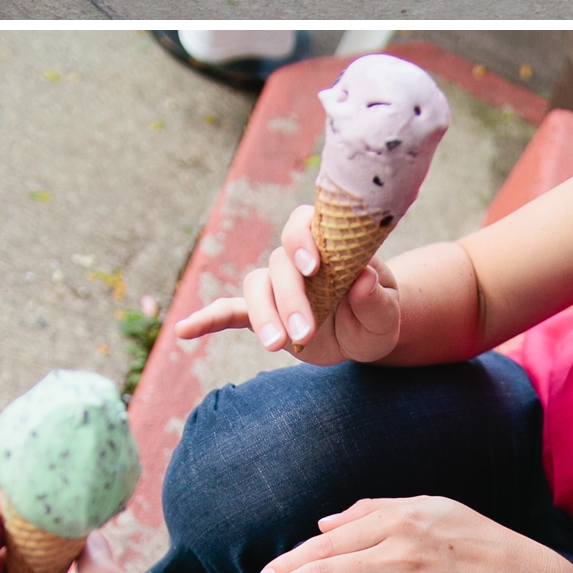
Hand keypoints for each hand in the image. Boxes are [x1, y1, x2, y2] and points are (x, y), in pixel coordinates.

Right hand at [185, 202, 403, 365]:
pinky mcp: (264, 314)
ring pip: (256, 286)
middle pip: (279, 264)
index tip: (313, 269)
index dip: (303, 240)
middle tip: (306, 335)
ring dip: (264, 315)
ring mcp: (277, 286)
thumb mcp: (388, 312)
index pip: (305, 225)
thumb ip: (378, 298)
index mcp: (328, 245)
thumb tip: (364, 279)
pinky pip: (230, 311)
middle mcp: (297, 259)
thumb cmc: (378, 312)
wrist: (365, 332)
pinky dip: (207, 320)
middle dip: (289, 299)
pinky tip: (184, 331)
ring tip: (277, 347)